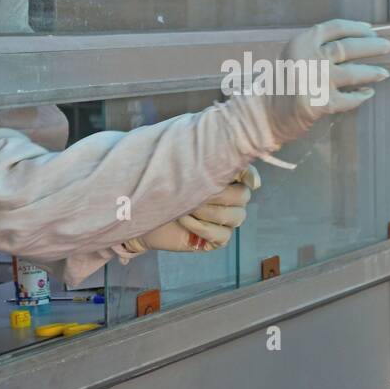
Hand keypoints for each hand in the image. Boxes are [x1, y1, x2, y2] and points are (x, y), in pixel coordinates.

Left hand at [122, 166, 260, 253]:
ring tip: (184, 207)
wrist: (140, 213)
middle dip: (218, 194)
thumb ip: (200, 156)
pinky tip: (184, 221)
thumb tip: (223, 149)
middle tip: (195, 192)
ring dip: (208, 212)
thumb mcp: (178, 165)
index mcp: (223, 176)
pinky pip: (222, 236)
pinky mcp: (216, 239)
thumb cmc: (159, 185)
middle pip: (243, 196)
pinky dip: (203, 228)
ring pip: (236, 217)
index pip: (247, 174)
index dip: (249, 175)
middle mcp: (230, 198)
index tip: (245, 179)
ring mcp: (225, 219)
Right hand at [262, 19, 389, 144]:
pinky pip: (350, 99)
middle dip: (372, 46)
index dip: (357, 28)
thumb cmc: (282, 83)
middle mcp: (309, 58)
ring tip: (383, 73)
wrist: (264, 113)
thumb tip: (358, 38)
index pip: (336, 28)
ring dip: (373, 72)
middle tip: (386, 46)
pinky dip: (361, 96)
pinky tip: (367, 94)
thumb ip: (319, 46)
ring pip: (354, 72)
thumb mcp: (295, 55)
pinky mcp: (322, 103)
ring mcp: (317, 81)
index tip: (370, 29)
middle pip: (349, 47)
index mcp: (302, 42)